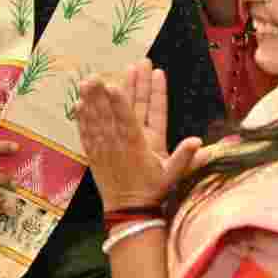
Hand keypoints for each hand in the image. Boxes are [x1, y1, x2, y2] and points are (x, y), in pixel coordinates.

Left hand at [75, 59, 201, 210]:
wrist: (128, 210)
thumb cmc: (153, 191)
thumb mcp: (172, 176)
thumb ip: (186, 158)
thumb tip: (199, 141)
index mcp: (139, 145)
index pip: (130, 120)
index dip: (122, 102)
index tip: (115, 84)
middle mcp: (119, 142)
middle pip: (118, 110)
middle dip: (121, 86)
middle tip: (120, 66)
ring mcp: (105, 146)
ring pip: (98, 118)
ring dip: (94, 97)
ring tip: (91, 77)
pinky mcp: (94, 151)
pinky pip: (86, 132)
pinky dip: (81, 117)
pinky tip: (78, 102)